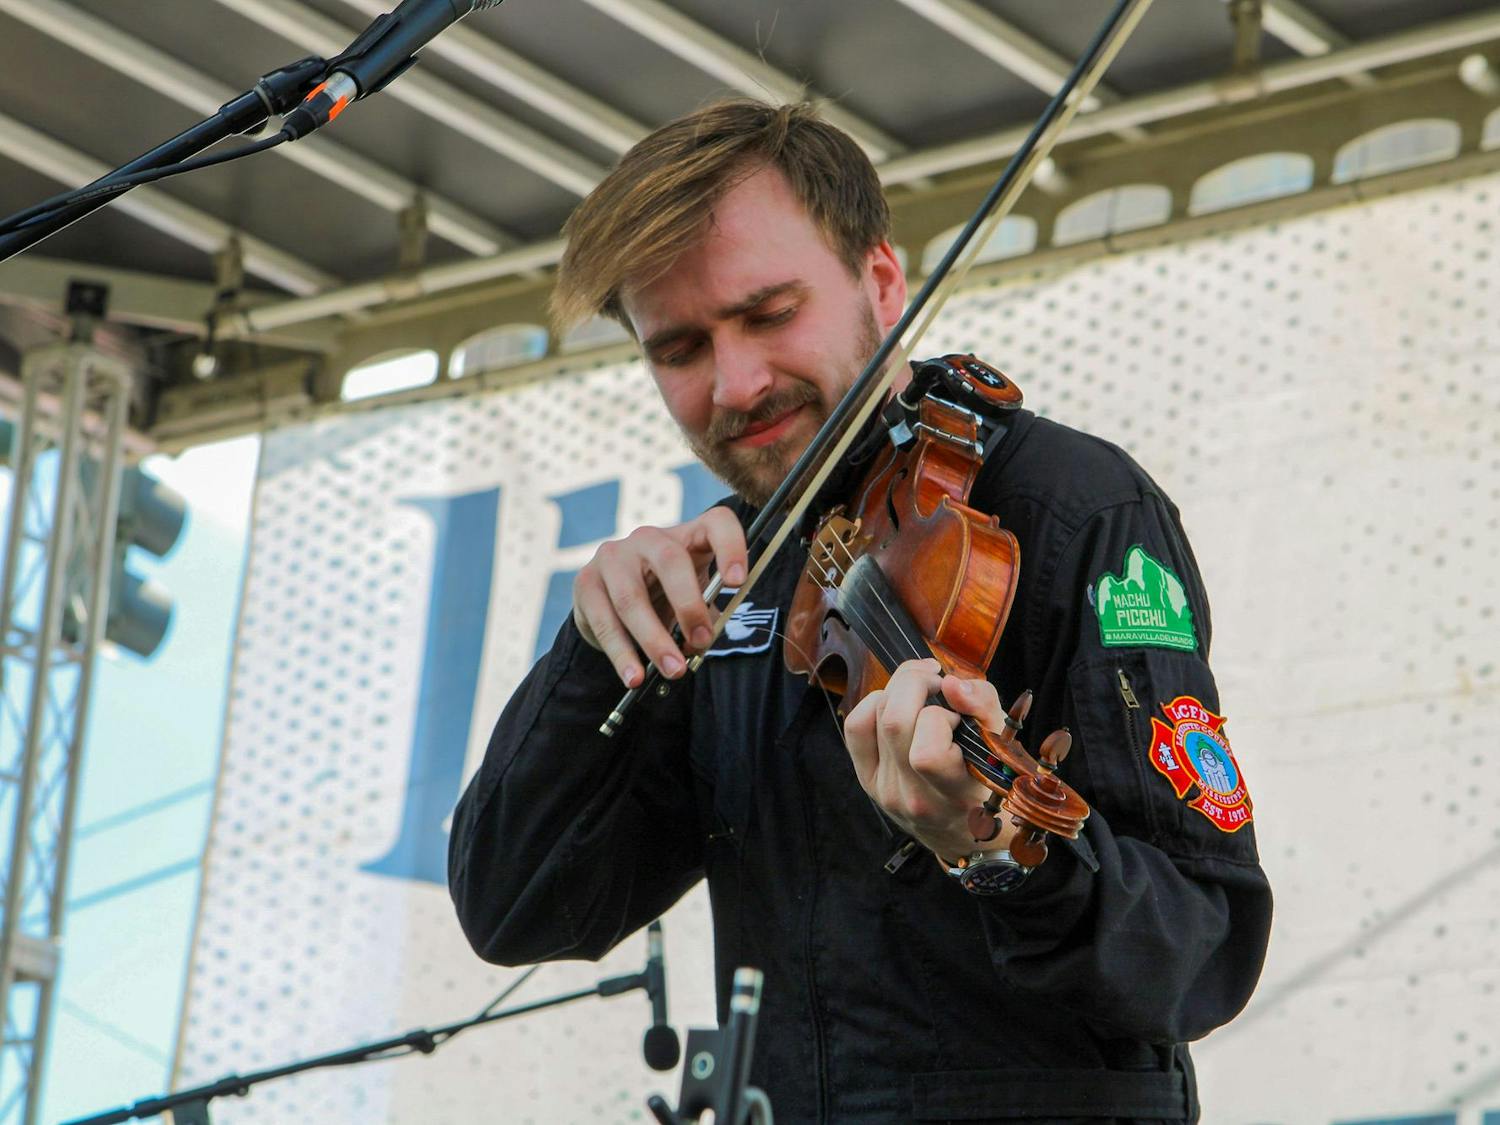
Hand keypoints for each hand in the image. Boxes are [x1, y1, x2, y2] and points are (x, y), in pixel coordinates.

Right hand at [572, 506, 747, 687]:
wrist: (611, 601)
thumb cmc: (664, 599)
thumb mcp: (691, 602)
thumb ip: (702, 618)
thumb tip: (699, 643)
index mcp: (688, 537)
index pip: (716, 524)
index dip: (731, 547)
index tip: (738, 582)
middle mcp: (650, 538)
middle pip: (671, 560)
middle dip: (688, 605)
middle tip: (701, 641)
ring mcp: (614, 556)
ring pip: (631, 597)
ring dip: (654, 640)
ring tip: (673, 671)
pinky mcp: (586, 582)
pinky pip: (604, 621)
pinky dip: (621, 653)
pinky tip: (634, 676)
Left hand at [842, 659, 1016, 860]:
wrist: (962, 830)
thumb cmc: (987, 780)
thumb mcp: (1001, 743)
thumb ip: (983, 706)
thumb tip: (952, 683)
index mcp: (953, 795)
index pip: (927, 754)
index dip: (942, 718)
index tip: (957, 716)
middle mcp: (913, 797)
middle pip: (893, 724)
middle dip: (914, 685)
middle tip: (936, 683)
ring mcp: (885, 790)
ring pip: (874, 719)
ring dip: (898, 691)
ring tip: (920, 692)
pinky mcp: (867, 779)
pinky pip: (856, 729)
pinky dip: (872, 705)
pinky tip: (895, 705)